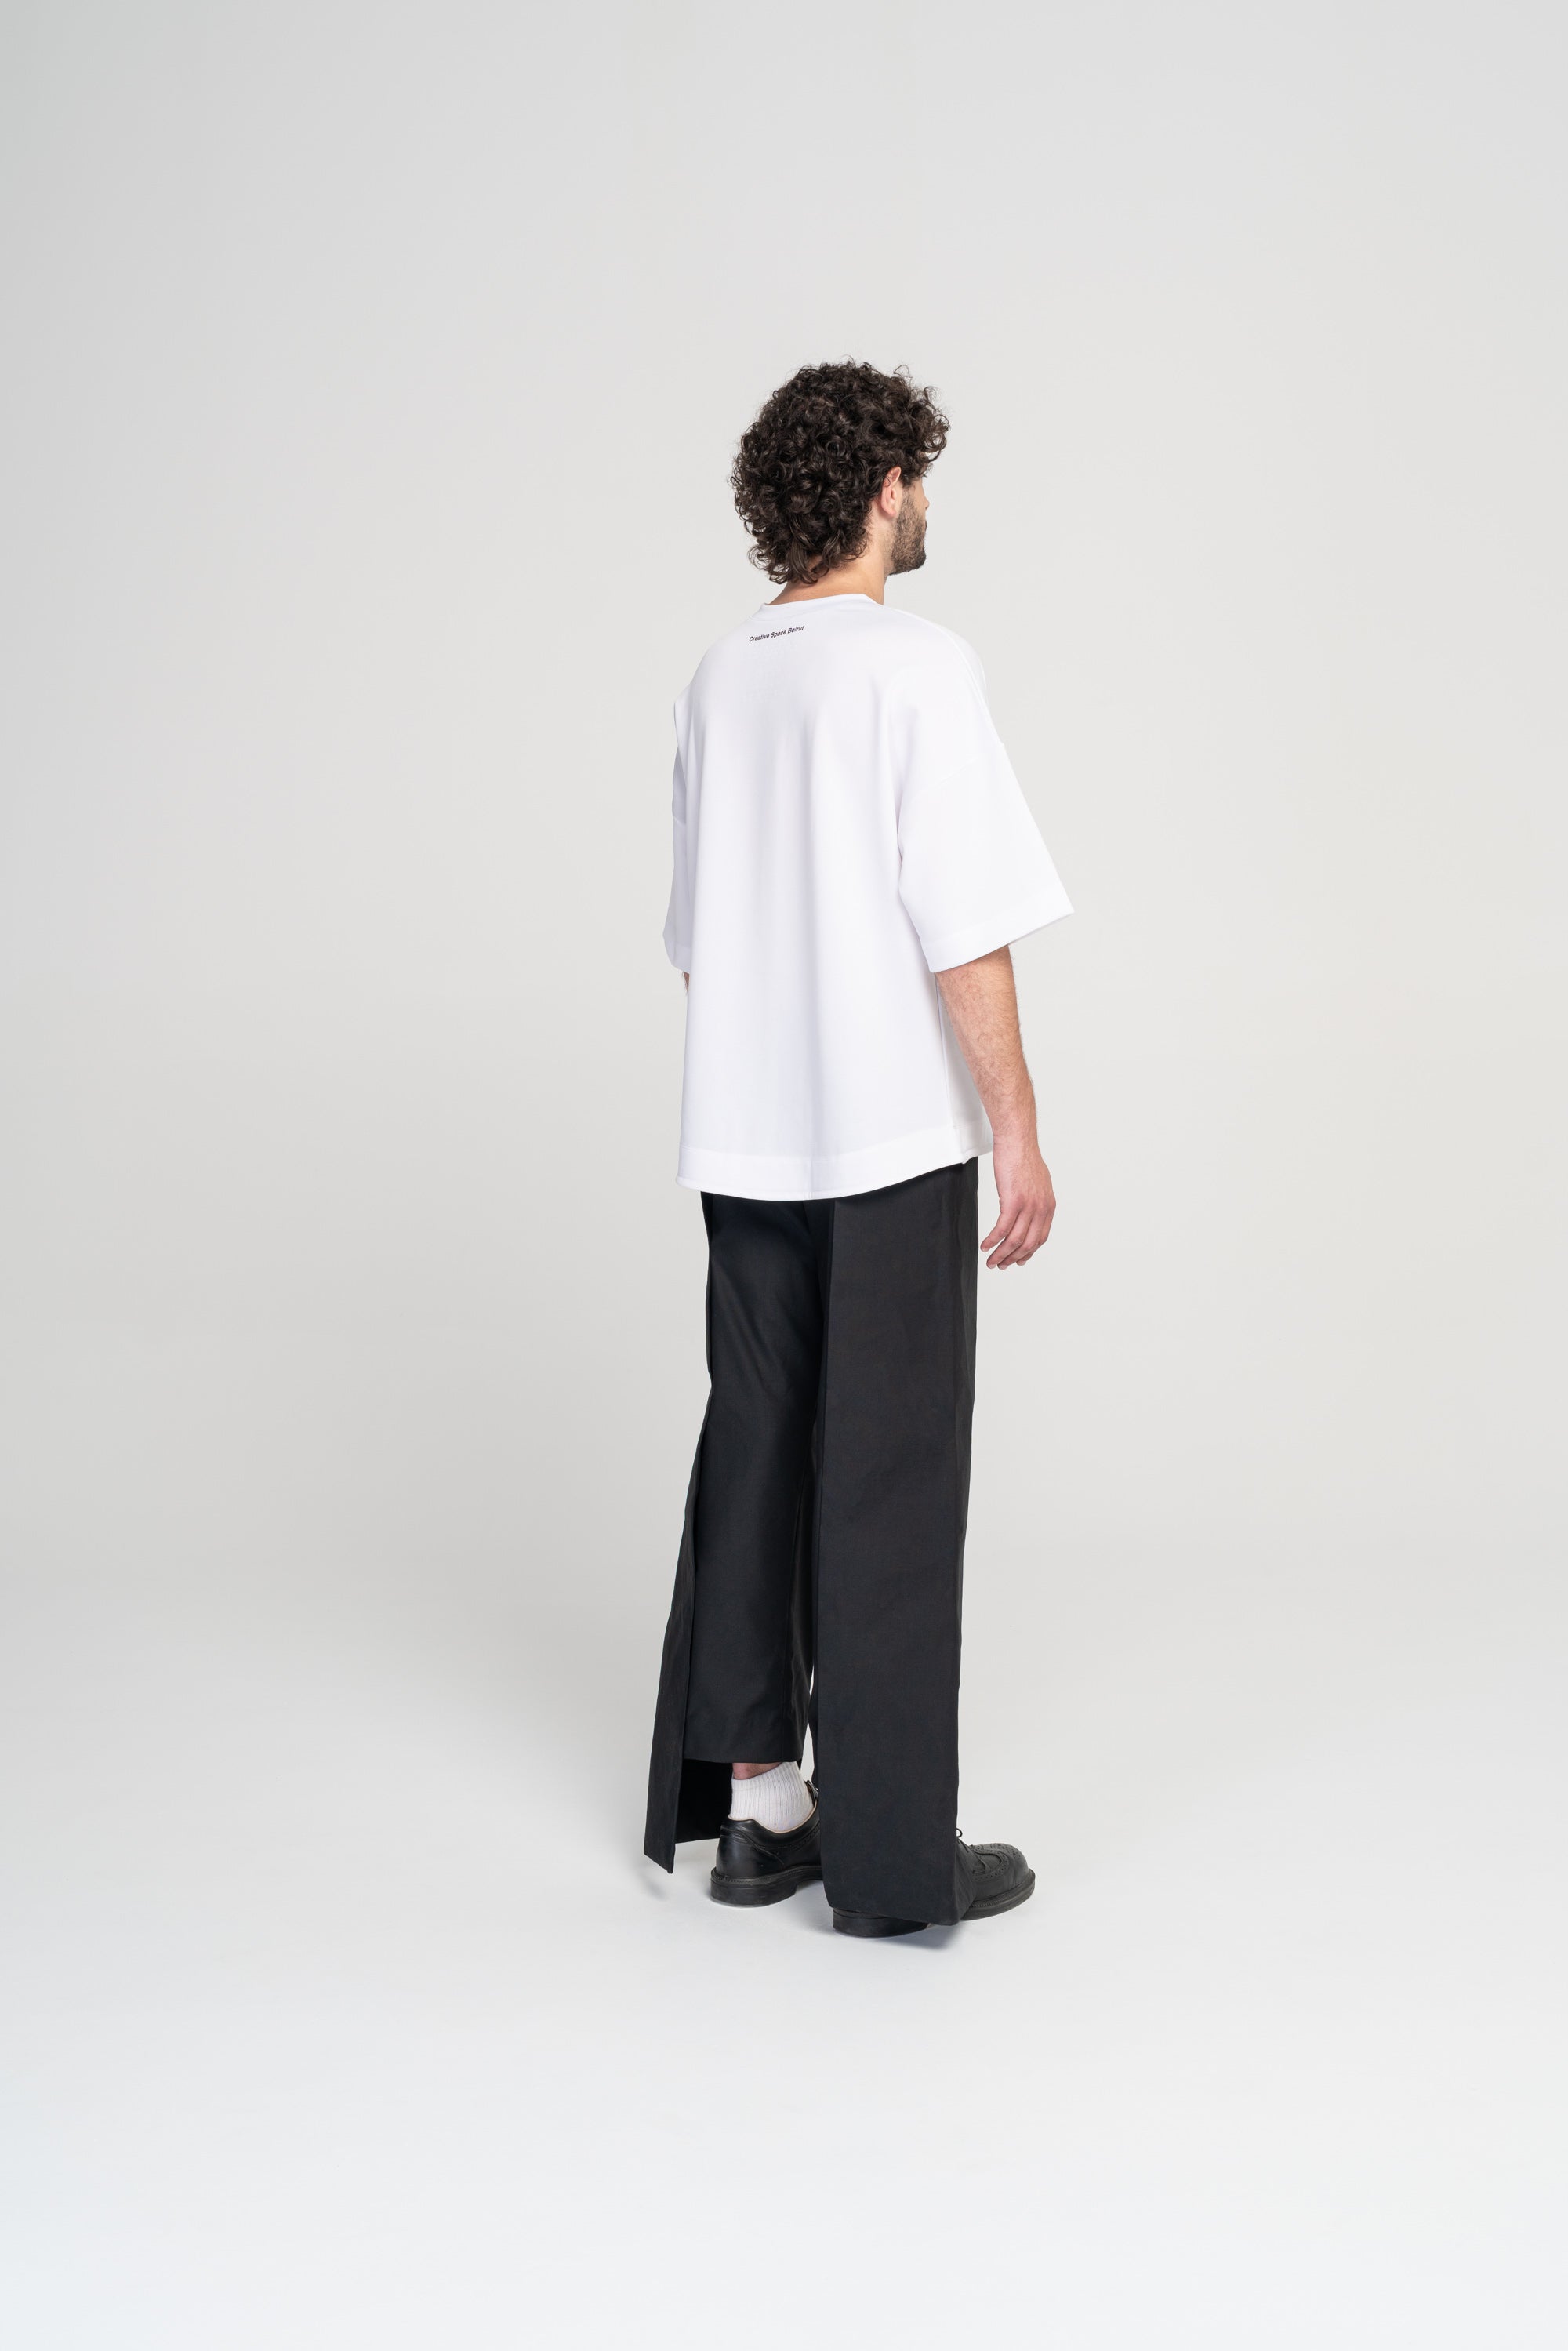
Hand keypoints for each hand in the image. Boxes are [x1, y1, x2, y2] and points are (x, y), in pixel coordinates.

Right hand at [982, 1129, 1055, 1267]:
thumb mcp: (1037, 1183)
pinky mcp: (1013, 1202)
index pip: (1040, 1238)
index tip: (1018, 1260)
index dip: (1028, 1253)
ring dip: (1001, 1254)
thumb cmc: (1023, 1157)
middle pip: (1028, 1244)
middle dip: (1013, 1258)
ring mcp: (1028, 1206)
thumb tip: (1027, 1210)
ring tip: (990, 1261)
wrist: (1017, 1142)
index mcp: (1048, 1206)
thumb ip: (1035, 1200)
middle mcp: (1041, 1209)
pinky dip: (992, 1241)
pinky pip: (1002, 1229)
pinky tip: (985, 1246)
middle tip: (1000, 1265)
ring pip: (1014, 1240)